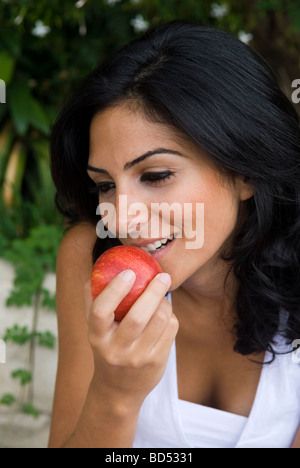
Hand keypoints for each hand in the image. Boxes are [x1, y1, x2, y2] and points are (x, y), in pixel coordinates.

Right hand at [86, 269, 178, 412]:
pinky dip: (170, 315)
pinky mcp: (157, 361)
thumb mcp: (95, 330)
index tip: (129, 272)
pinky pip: (171, 329)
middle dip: (153, 291)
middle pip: (137, 316)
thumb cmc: (107, 347)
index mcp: (97, 337)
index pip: (100, 311)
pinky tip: (165, 313)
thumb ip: (93, 301)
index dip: (114, 290)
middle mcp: (116, 350)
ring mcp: (138, 358)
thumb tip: (98, 269)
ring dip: (164, 302)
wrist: (119, 390)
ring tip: (162, 295)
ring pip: (159, 320)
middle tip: (162, 276)